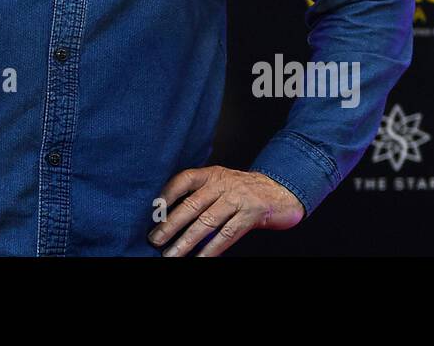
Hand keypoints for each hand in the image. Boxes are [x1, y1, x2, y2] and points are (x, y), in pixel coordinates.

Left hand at [148, 166, 303, 256]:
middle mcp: (223, 184)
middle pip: (192, 205)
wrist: (281, 190)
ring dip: (187, 241)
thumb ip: (201, 192)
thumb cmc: (244, 190)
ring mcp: (237, 199)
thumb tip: (170, 213)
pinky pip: (227, 235)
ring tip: (172, 254)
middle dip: (171, 224)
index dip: (167, 194)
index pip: (184, 180)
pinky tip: (199, 259)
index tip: (153, 211)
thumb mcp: (222, 182)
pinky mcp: (250, 216)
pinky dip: (211, 249)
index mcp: (212, 174)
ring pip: (207, 223)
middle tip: (155, 239)